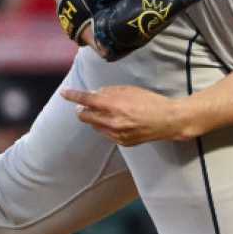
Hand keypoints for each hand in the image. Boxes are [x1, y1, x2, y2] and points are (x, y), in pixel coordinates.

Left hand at [62, 85, 195, 145]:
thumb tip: (94, 95)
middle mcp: (112, 122)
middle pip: (85, 117)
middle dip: (83, 110)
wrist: (168, 121)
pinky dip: (107, 127)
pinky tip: (119, 122)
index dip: (73, 96)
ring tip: (110, 112)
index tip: (65, 93)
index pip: (86, 100)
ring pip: (95, 127)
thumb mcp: (129, 90)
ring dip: (96, 119)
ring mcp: (116, 135)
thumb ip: (109, 92)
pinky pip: (106, 134)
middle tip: (88, 105)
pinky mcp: (122, 143)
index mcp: (114, 105)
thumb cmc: (150, 102)